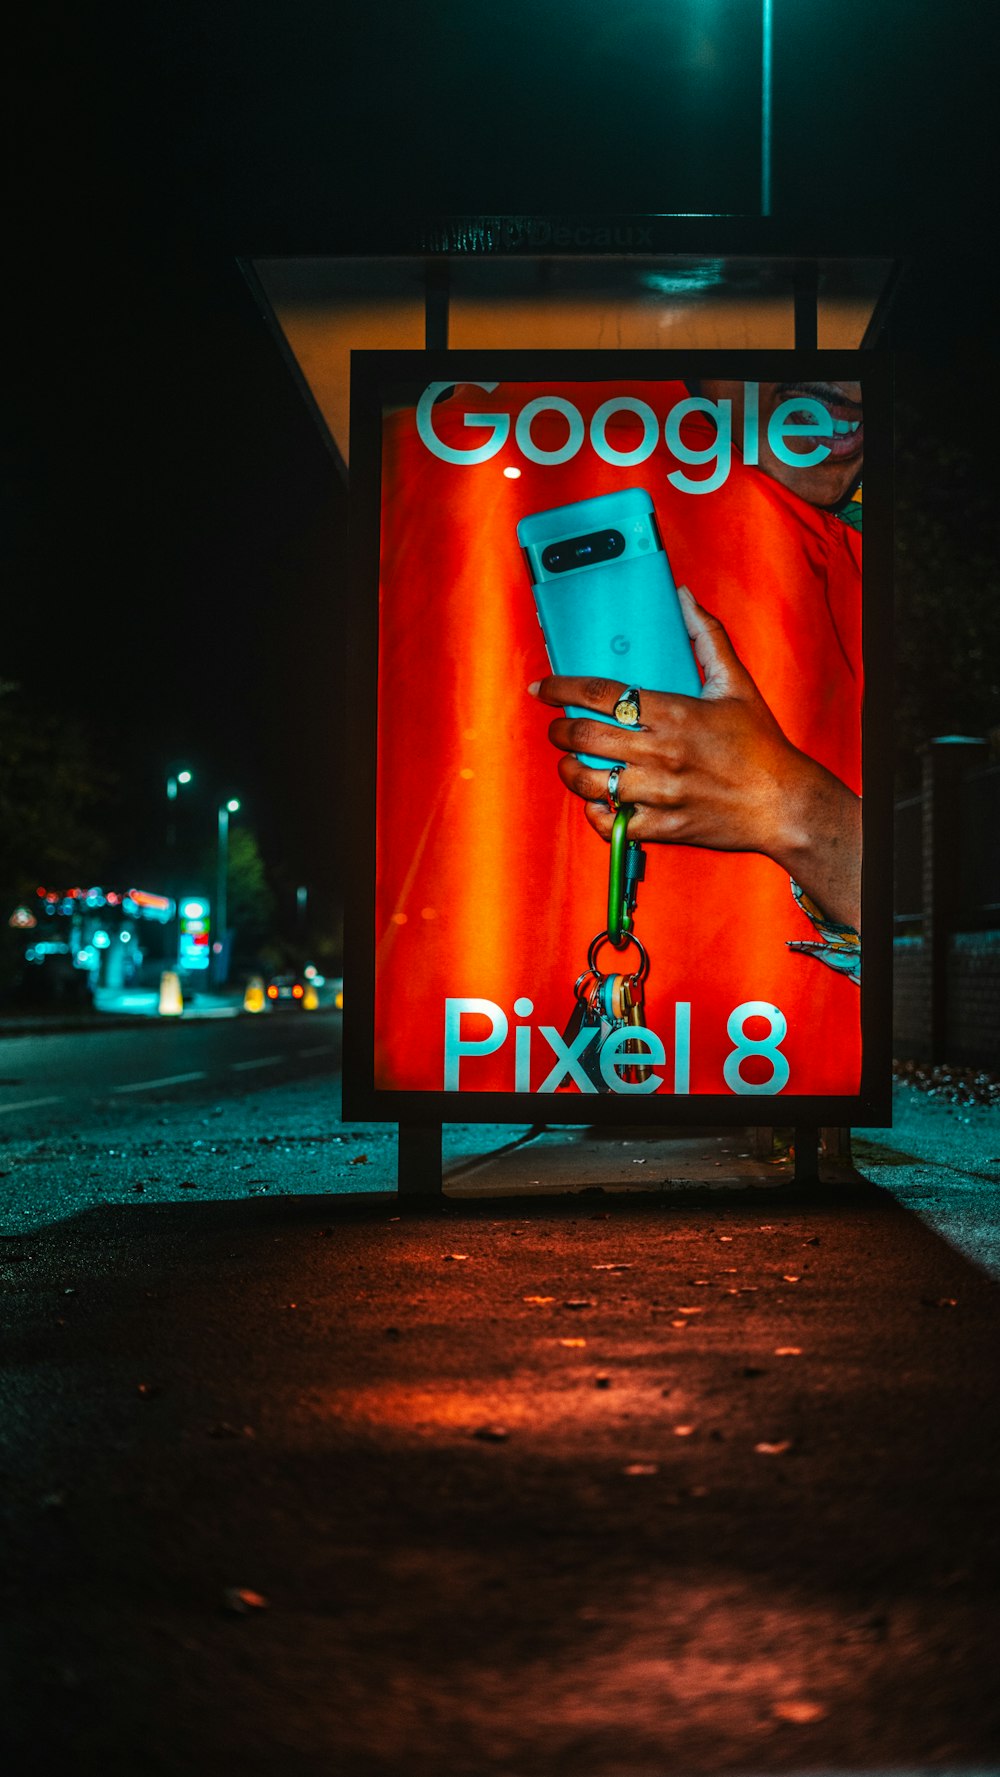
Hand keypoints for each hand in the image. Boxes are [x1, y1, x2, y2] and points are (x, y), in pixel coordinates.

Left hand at [530, 584, 860, 930]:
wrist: (785, 804)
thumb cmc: (760, 744)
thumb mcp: (736, 683)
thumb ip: (707, 637)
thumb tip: (684, 598)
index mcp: (673, 713)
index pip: (600, 693)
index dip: (562, 688)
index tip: (543, 687)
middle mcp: (661, 752)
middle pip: (584, 736)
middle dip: (559, 730)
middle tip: (556, 727)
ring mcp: (660, 792)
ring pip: (590, 782)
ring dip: (570, 771)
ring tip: (570, 763)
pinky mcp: (664, 826)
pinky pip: (613, 823)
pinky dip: (597, 813)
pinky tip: (596, 801)